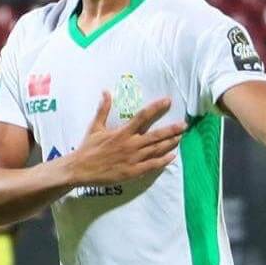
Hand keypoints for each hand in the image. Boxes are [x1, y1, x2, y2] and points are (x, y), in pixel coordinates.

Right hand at [62, 92, 185, 186]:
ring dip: (170, 143)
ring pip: (156, 150)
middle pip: (156, 135)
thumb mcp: (95, 126)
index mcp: (122, 132)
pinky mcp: (133, 172)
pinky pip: (152, 165)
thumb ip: (104, 109)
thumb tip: (106, 92)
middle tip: (184, 124)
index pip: (143, 116)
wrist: (81, 169)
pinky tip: (172, 156)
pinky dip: (163, 161)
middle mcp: (130, 144)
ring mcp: (133, 159)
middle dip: (172, 129)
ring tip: (181, 137)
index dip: (156, 107)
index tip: (167, 101)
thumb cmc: (88, 148)